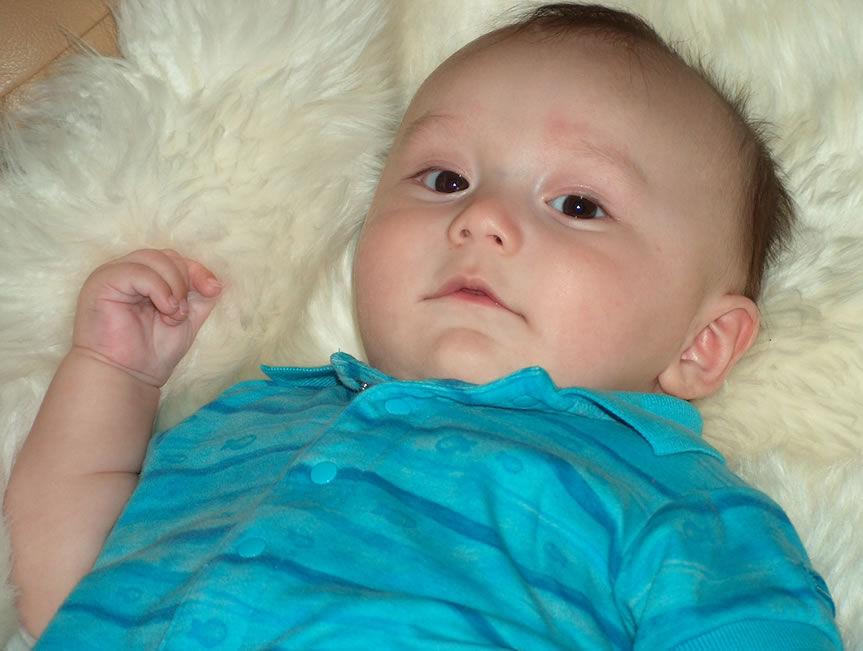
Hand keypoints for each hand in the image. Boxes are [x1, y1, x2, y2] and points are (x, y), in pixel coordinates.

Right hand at [72, 249, 222, 386]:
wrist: (128, 376)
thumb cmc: (153, 351)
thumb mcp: (187, 317)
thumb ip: (200, 296)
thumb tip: (216, 281)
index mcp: (146, 277)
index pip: (176, 260)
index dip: (198, 271)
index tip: (213, 290)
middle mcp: (128, 271)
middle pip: (167, 256)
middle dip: (184, 282)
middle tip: (182, 313)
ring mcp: (113, 274)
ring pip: (155, 259)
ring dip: (173, 287)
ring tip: (172, 315)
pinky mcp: (102, 281)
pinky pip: (138, 271)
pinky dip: (159, 289)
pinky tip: (164, 310)